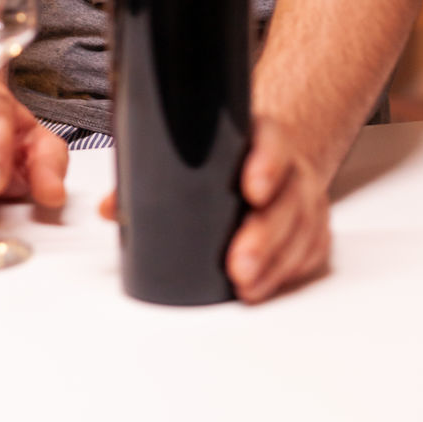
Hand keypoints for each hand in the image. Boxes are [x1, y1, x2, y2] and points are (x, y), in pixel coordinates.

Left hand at [99, 115, 329, 304]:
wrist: (270, 154)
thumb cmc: (224, 156)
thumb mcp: (192, 147)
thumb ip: (150, 173)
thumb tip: (109, 208)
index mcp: (259, 135)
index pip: (271, 140)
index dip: (265, 163)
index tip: (251, 188)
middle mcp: (289, 166)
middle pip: (287, 198)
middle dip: (264, 234)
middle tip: (239, 263)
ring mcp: (304, 197)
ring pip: (301, 230)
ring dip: (275, 262)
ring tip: (246, 285)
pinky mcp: (312, 228)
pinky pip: (308, 251)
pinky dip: (287, 272)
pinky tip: (265, 285)